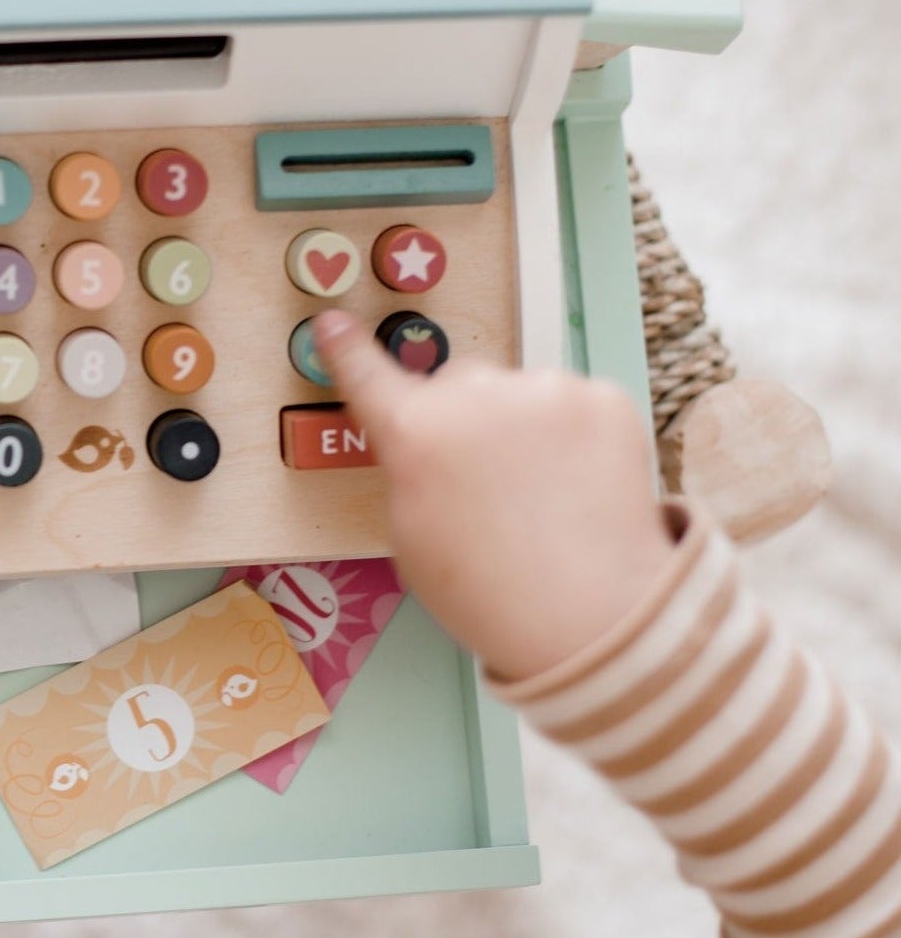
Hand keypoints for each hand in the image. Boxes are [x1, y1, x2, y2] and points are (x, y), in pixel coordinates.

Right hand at [312, 312, 676, 683]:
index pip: (368, 376)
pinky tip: (578, 486)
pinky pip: (573, 402)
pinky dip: (574, 434)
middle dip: (463, 415)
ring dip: (523, 425)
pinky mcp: (602, 398)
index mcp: (414, 434)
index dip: (347, 349)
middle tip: (485, 479)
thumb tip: (424, 444)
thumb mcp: (410, 537)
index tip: (334, 321)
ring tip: (542, 495)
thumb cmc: (488, 593)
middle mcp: (474, 396)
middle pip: (458, 382)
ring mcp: (544, 391)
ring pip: (520, 392)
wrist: (592, 616)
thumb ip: (408, 471)